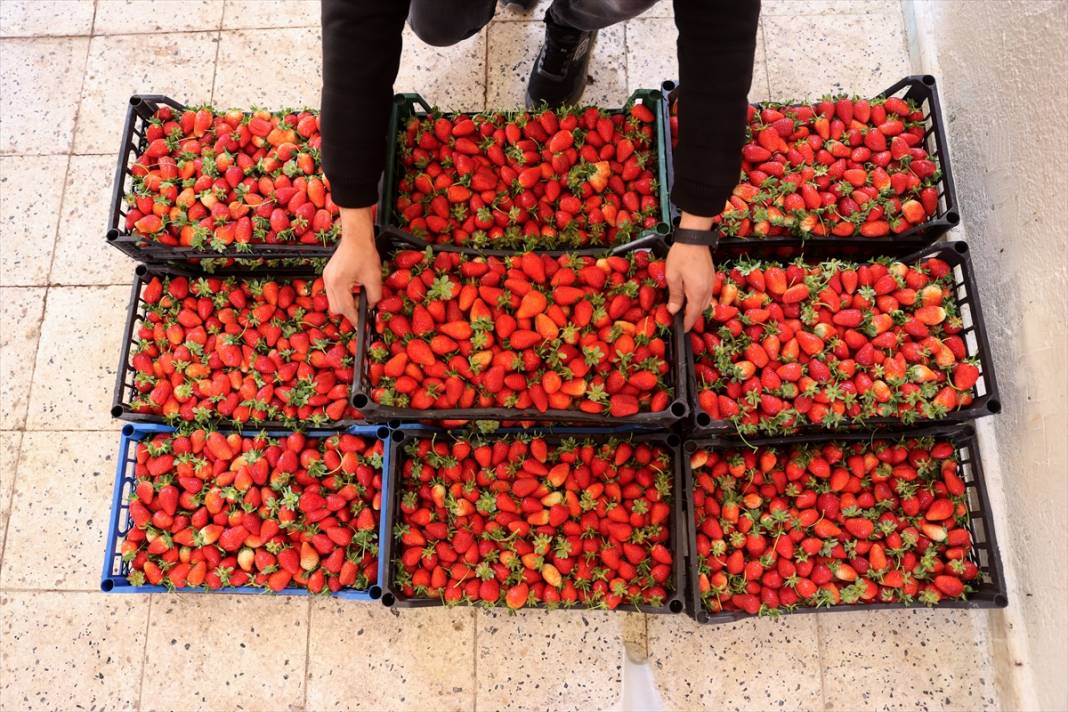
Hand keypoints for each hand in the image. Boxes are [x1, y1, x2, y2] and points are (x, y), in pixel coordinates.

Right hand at [323, 206, 381, 326]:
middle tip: (363, 311)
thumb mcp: (374, 277)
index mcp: (339, 283)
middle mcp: (329, 281)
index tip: (362, 327)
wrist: (356, 236)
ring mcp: (326, 277)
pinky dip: (343, 296)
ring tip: (360, 299)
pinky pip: (333, 292)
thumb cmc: (365, 254)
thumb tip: (371, 307)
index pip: (346, 309)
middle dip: (350, 312)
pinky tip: (353, 290)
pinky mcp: (328, 274)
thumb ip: (374, 296)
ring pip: (333, 301)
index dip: (355, 320)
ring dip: (346, 304)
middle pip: (336, 308)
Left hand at [666, 211, 716, 331]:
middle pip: (701, 310)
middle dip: (692, 317)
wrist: (695, 237)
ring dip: (696, 308)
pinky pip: (707, 293)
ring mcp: (711, 283)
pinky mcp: (711, 277)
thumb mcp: (672, 276)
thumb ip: (675, 295)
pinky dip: (700, 299)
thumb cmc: (682, 255)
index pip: (693, 314)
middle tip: (681, 321)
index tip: (683, 330)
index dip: (688, 324)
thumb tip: (673, 310)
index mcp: (697, 292)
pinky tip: (692, 296)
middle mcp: (707, 289)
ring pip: (706, 302)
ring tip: (685, 310)